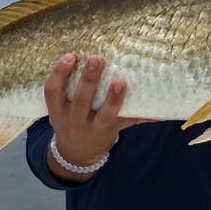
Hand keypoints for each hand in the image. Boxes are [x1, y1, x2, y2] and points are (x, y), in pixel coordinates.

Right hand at [44, 53, 143, 179]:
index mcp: (58, 113)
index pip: (52, 92)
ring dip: (113, 99)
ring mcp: (95, 129)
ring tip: (120, 82)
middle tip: (97, 59)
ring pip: (105, 115)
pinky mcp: (113, 131)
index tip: (70, 56)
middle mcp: (74, 122)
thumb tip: (85, 54)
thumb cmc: (71, 121)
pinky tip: (158, 109)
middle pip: (80, 100)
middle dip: (89, 80)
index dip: (59, 73)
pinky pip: (129, 122)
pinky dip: (144, 115)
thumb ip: (67, 90)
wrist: (77, 155)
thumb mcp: (61, 111)